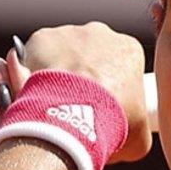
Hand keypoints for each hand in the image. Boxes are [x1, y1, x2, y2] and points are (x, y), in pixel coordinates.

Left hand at [18, 23, 152, 162]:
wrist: (75, 113)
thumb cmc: (111, 122)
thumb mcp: (139, 135)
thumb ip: (135, 128)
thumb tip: (126, 137)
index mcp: (129, 50)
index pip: (120, 66)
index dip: (110, 89)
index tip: (101, 108)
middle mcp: (101, 32)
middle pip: (89, 55)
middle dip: (82, 77)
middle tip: (75, 106)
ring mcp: (69, 32)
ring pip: (61, 54)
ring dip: (58, 74)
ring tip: (52, 104)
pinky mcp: (42, 37)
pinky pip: (34, 55)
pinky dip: (31, 72)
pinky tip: (33, 94)